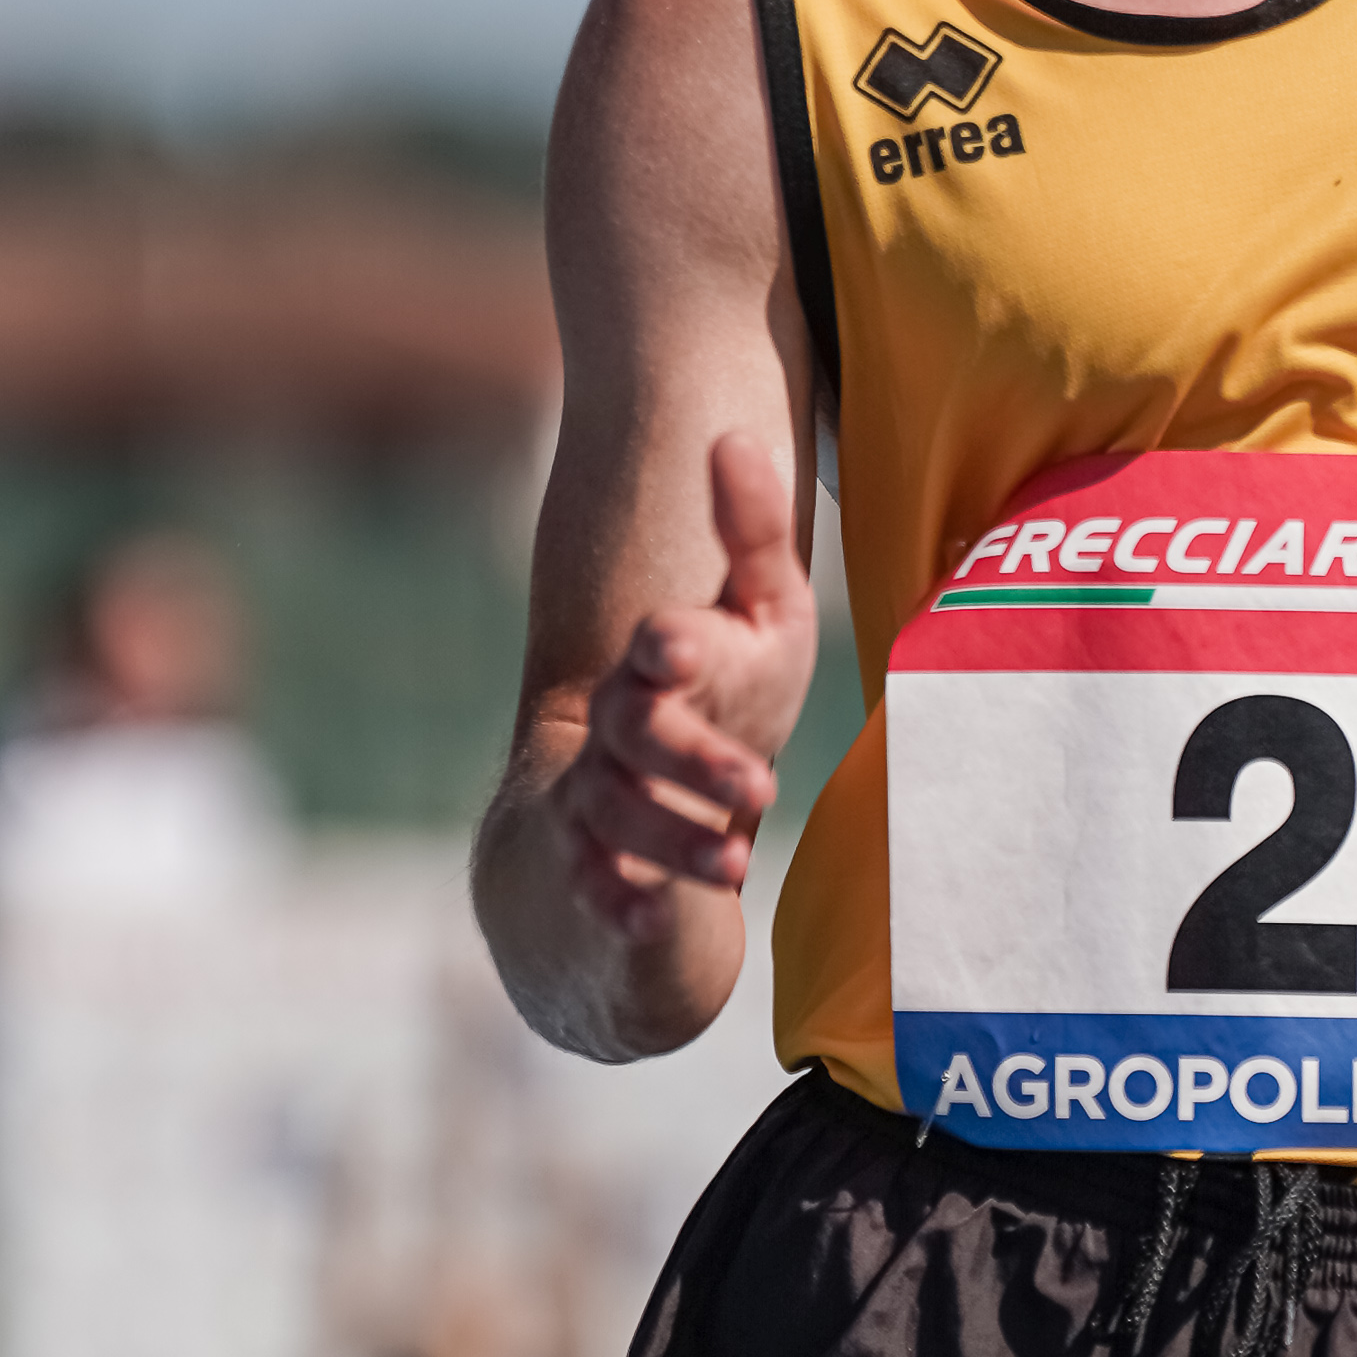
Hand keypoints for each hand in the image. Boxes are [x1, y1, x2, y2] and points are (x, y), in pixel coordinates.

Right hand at [554, 435, 815, 942]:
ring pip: (615, 813)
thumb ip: (753, 535)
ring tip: (734, 863)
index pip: (656, 645)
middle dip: (692, 760)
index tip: (680, 643)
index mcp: (662, 657)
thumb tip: (735, 436)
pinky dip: (617, 902)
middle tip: (760, 787)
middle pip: (636, 736)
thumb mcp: (762, 613)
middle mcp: (619, 723)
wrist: (657, 788)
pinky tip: (653, 920)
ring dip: (669, 837)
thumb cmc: (729, 686)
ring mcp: (599, 794)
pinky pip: (593, 884)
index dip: (667, 644)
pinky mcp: (596, 862)